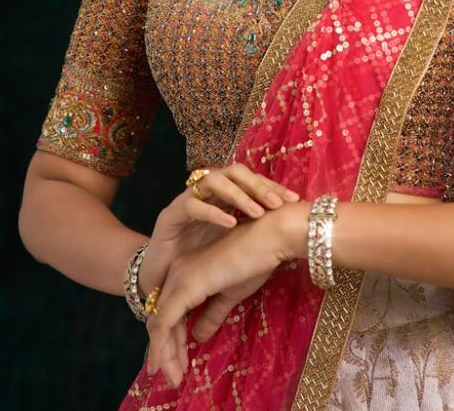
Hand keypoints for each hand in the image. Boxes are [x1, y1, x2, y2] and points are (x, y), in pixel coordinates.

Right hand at [137, 162, 299, 297]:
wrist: (160, 280)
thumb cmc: (199, 261)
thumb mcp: (232, 244)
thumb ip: (253, 231)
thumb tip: (292, 225)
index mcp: (222, 196)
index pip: (249, 179)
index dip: (271, 186)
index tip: (292, 199)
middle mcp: (206, 192)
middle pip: (234, 172)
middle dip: (258, 185)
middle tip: (277, 203)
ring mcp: (187, 200)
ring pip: (214, 180)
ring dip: (238, 194)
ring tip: (257, 212)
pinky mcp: (170, 215)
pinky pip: (192, 204)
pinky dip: (213, 212)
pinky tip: (230, 223)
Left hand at [145, 211, 289, 387]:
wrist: (269, 236)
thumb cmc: (256, 258)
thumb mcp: (232, 292)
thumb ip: (213, 313)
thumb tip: (198, 336)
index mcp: (188, 272)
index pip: (171, 311)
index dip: (173, 340)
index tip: (180, 365)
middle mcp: (178, 272)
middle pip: (161, 319)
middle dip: (166, 351)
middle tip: (174, 379)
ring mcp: (180, 277)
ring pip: (159, 324)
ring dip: (165, 354)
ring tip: (172, 380)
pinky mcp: (187, 285)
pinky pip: (164, 323)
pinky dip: (162, 347)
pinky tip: (164, 366)